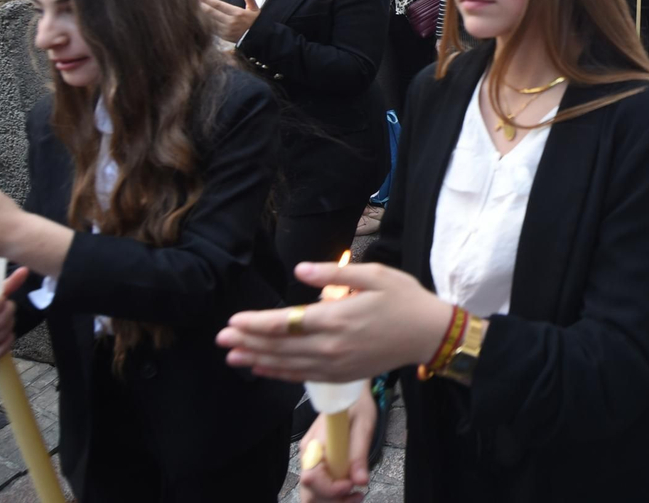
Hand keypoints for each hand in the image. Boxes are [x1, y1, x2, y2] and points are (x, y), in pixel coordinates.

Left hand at [199, 0, 260, 41]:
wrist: (261, 39)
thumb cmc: (257, 22)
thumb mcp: (255, 9)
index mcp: (237, 13)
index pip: (218, 5)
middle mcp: (231, 21)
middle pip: (211, 13)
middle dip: (201, 5)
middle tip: (192, 0)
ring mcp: (227, 30)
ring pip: (210, 21)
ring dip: (202, 15)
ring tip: (193, 9)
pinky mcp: (225, 37)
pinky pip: (213, 29)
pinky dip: (206, 24)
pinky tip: (201, 20)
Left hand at [219, 261, 453, 382]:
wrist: (428, 334)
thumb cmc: (403, 298)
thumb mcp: (375, 275)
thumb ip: (335, 273)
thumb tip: (300, 271)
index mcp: (337, 318)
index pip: (286, 323)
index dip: (257, 323)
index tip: (234, 320)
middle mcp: (332, 346)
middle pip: (280, 347)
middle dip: (248, 342)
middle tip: (221, 338)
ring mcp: (336, 364)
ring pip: (287, 365)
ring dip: (257, 360)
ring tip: (232, 355)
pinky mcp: (342, 375)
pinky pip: (303, 376)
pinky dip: (279, 374)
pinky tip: (263, 369)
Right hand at [297, 386, 375, 500]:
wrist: (352, 394)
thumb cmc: (357, 405)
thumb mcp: (363, 426)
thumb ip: (359, 454)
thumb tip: (361, 481)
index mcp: (315, 444)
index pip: (311, 478)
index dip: (331, 488)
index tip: (351, 485)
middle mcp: (309, 455)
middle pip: (309, 491)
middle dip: (333, 500)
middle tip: (357, 496)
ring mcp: (312, 461)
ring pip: (313, 494)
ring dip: (334, 501)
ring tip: (357, 496)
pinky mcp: (320, 465)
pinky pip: (320, 488)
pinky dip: (333, 496)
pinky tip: (351, 492)